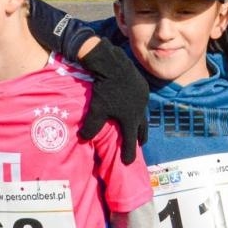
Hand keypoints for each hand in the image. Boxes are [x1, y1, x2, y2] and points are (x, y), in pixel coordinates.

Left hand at [77, 44, 148, 163]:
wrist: (114, 66)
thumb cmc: (104, 90)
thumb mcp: (96, 110)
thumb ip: (91, 127)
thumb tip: (84, 138)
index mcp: (130, 119)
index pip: (130, 141)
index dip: (129, 153)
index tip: (127, 162)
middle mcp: (140, 111)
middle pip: (142, 129)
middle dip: (140, 138)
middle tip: (139, 145)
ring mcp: (143, 98)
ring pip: (143, 115)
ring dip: (140, 122)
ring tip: (137, 126)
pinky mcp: (143, 87)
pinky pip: (142, 102)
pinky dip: (138, 108)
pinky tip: (133, 106)